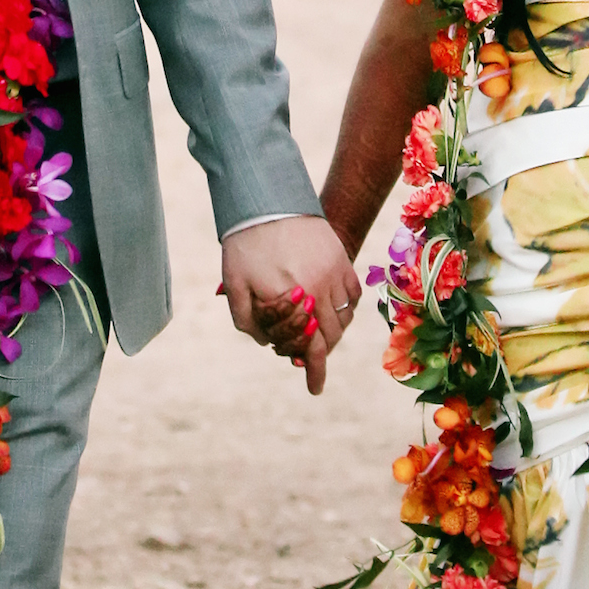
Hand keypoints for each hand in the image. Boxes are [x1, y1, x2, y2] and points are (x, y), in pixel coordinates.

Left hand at [219, 218, 362, 395]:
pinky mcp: (342, 258)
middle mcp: (317, 288)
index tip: (314, 389)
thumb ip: (248, 320)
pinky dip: (346, 309)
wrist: (265, 199)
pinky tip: (330, 310)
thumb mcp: (234, 285)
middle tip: (304, 354)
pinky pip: (353, 295)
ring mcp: (333, 272)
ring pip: (344, 318)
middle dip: (319, 351)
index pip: (312, 347)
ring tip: (314, 331)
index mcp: (289, 299)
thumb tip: (269, 344)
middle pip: (330, 336)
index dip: (315, 372)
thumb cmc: (244, 244)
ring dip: (331, 332)